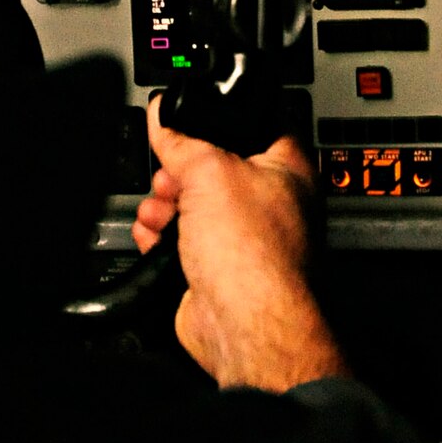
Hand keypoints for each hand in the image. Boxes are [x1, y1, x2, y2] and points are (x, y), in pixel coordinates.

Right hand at [132, 96, 350, 391]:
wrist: (242, 326)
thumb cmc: (255, 256)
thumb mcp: (209, 171)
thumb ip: (183, 139)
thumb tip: (165, 116)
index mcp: (287, 168)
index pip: (253, 126)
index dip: (217, 121)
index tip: (186, 121)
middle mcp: (271, 203)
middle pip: (213, 167)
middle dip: (180, 171)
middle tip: (170, 176)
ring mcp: (245, 239)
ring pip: (194, 206)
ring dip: (165, 205)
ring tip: (159, 210)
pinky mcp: (219, 268)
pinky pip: (183, 241)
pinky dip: (163, 238)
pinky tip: (154, 236)